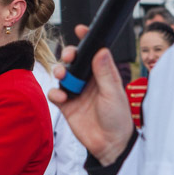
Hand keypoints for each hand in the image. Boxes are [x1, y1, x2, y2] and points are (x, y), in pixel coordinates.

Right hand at [47, 25, 134, 165]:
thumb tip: (101, 50)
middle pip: (75, 61)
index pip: (94, 52)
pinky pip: (55, 94)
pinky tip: (61, 97)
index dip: (87, 40)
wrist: (110, 145)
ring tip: (61, 74)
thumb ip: (105, 72)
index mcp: (103, 74)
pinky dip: (55, 92)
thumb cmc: (118, 118)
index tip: (80, 29)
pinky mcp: (67, 105)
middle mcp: (89, 80)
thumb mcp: (113, 93)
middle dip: (69, 55)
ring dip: (59, 70)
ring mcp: (76, 92)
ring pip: (63, 74)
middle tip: (69, 57)